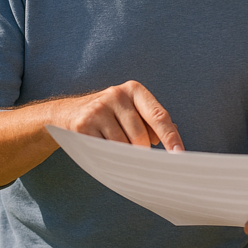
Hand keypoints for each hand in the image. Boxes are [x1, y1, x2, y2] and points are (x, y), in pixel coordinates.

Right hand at [56, 80, 183, 150]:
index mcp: (134, 90)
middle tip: (139, 158)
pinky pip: (104, 150)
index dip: (171, 137)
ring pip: (122, 146)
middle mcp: (116, 95)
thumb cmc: (110, 115)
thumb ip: (152, 122)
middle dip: (142, 152)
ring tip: (118, 152)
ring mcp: (98, 109)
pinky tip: (105, 153)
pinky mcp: (83, 125)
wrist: (67, 113)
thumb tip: (175, 141)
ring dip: (124, 156)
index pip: (158, 115)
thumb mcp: (131, 111)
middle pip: (140, 136)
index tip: (179, 155)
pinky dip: (109, 157)